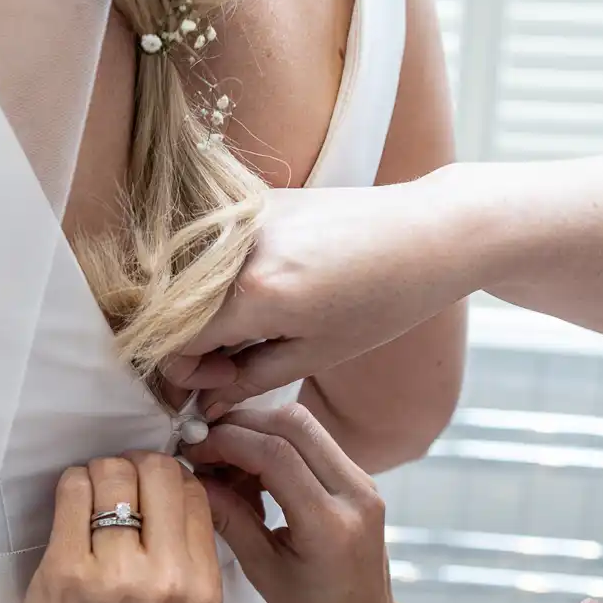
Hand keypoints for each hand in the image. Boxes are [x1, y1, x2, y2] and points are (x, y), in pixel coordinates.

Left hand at [0, 452, 222, 602]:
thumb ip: (186, 568)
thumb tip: (170, 499)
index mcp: (204, 593)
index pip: (197, 497)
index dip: (168, 485)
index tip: (145, 496)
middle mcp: (169, 580)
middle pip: (161, 473)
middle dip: (134, 469)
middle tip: (114, 490)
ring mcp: (117, 573)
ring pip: (114, 473)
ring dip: (98, 475)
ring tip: (87, 502)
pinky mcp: (66, 570)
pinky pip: (73, 492)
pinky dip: (69, 488)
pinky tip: (67, 510)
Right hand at [162, 181, 470, 416]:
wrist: (428, 232)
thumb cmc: (384, 301)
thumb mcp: (317, 353)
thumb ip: (250, 378)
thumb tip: (206, 404)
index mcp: (251, 293)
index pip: (176, 342)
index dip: (188, 373)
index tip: (220, 383)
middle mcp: (234, 249)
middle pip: (174, 311)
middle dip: (194, 345)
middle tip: (237, 362)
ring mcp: (241, 217)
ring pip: (187, 281)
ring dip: (206, 312)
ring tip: (256, 327)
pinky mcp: (254, 198)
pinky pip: (211, 249)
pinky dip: (221, 279)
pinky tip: (266, 291)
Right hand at [184, 404, 414, 602]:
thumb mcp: (263, 572)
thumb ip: (230, 519)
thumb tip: (191, 476)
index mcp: (331, 524)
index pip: (276, 454)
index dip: (228, 440)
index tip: (193, 448)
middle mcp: (355, 494)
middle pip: (294, 424)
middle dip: (241, 424)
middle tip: (203, 444)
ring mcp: (363, 483)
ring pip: (305, 427)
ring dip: (258, 431)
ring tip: (224, 461)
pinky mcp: (359, 480)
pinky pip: (313, 443)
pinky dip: (276, 445)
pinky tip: (250, 472)